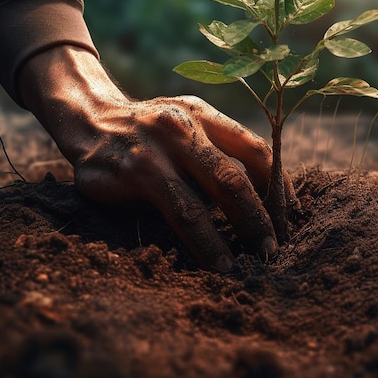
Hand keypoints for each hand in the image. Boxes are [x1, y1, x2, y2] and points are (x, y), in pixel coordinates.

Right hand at [18, 46, 294, 270]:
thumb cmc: (146, 131)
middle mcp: (186, 126)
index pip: (256, 150)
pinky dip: (205, 243)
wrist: (88, 118)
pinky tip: (217, 263)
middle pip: (238, 175)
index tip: (288, 216)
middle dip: (263, 216)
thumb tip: (259, 193)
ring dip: (240, 232)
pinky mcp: (138, 173)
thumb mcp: (183, 122)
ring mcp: (160, 149)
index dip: (279, 187)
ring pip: (213, 197)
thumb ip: (214, 147)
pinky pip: (182, 215)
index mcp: (204, 114)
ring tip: (254, 262)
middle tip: (276, 248)